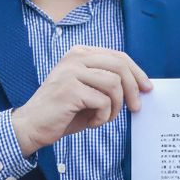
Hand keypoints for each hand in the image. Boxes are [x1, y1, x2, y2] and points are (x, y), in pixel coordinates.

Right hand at [11, 45, 151, 155]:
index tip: (147, 88)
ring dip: (115, 107)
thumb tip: (141, 86)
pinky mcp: (70, 89)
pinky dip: (103, 116)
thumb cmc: (63, 111)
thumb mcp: (89, 91)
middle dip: (133, 88)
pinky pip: (103, 101)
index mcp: (80, 53)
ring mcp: (71, 72)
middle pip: (120, 65)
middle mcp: (75, 57)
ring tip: (104, 117)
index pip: (118, 56)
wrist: (32, 126)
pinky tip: (93, 122)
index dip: (137, 73)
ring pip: (114, 83)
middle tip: (136, 107)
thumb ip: (109, 82)